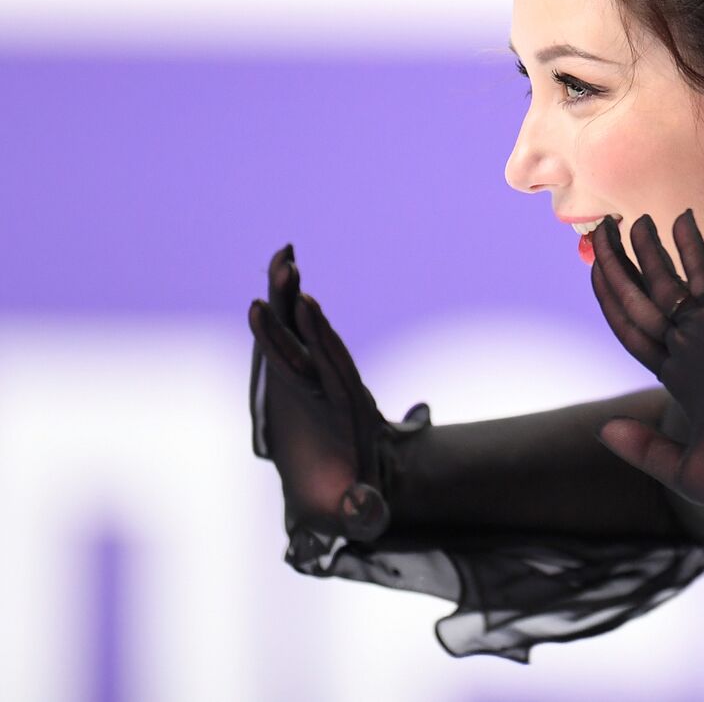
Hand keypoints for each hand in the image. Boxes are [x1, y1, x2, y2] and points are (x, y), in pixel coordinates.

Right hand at [248, 245, 427, 544]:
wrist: (346, 492)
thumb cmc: (347, 505)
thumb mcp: (360, 514)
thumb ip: (364, 512)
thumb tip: (366, 506)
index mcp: (345, 415)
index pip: (334, 370)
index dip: (321, 339)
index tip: (310, 306)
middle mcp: (330, 389)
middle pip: (314, 341)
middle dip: (298, 308)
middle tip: (289, 267)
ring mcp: (311, 381)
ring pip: (298, 334)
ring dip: (289, 299)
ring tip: (283, 259)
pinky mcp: (293, 381)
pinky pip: (283, 343)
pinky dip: (277, 316)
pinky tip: (267, 290)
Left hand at [588, 210, 703, 514]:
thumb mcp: (678, 468)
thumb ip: (642, 446)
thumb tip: (603, 429)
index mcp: (677, 378)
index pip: (632, 328)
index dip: (611, 299)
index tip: (594, 269)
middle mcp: (687, 349)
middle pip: (638, 296)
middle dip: (614, 263)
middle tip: (597, 227)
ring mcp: (703, 333)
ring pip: (662, 280)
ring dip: (641, 247)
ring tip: (621, 216)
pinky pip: (701, 275)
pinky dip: (690, 245)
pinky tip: (680, 216)